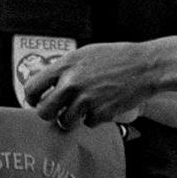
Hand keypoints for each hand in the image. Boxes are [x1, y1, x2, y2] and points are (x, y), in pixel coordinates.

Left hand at [21, 42, 158, 131]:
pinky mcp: (101, 113)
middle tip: (55, 112)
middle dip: (48, 114)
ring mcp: (87, 100)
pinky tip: (102, 106)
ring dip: (71, 119)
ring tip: (81, 109)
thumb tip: (44, 78)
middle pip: (44, 112)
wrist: (145, 66)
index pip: (32, 87)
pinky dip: (94, 119)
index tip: (35, 101)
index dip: (31, 97)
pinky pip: (88, 123)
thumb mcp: (84, 54)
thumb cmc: (116, 57)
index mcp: (65, 65)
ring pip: (65, 122)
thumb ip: (64, 67)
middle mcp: (72, 83)